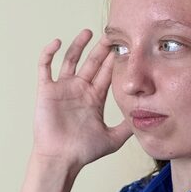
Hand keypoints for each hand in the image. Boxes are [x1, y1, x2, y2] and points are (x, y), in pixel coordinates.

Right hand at [33, 30, 131, 165]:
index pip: (106, 74)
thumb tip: (145, 119)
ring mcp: (63, 89)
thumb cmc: (83, 151)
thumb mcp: (113, 138)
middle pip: (91, 63)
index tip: (124, 46)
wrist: (61, 159)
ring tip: (88, 32)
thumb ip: (128, 127)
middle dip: (101, 49)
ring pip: (70, 60)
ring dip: (78, 45)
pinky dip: (49, 53)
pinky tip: (57, 42)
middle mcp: (79, 90)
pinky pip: (45, 67)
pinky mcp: (46, 90)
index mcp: (94, 98)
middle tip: (112, 34)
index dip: (113, 60)